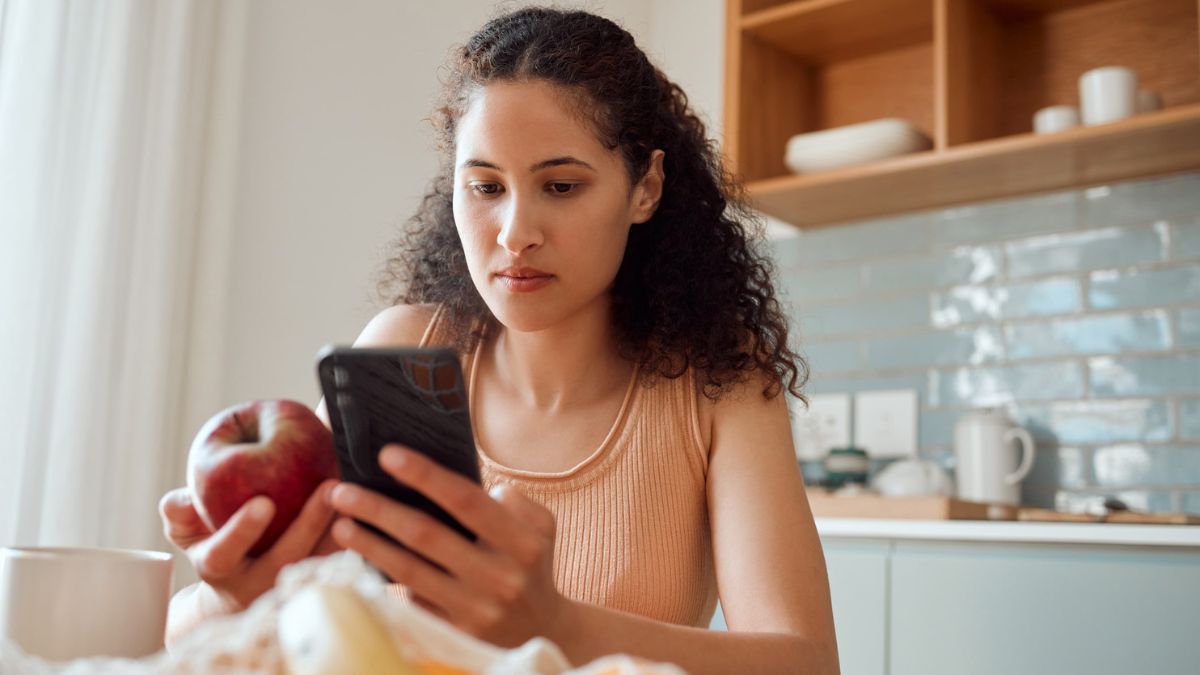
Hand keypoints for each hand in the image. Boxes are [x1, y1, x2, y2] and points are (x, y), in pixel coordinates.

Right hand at [158, 480, 341, 610]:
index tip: (262, 503)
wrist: (240, 592)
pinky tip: (371, 497)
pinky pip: (344, 556)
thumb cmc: (214, 546)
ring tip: (358, 491)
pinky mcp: (325, 579)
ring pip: (324, 559)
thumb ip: (180, 513)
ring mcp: (294, 583)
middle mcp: (259, 582)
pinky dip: (358, 529)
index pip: (227, 552)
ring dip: (343, 527)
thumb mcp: (188, 532)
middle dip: (309, 522)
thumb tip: (180, 498)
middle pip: (288, 556)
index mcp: (220, 567)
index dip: (243, 530)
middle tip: (329, 487)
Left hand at [327, 445, 565, 647]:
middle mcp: (500, 577)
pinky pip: (410, 600)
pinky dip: (383, 579)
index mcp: (522, 542)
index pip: (465, 500)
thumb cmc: (531, 564)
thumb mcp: (540, 526)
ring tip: (340, 524)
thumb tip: (459, 485)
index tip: (386, 454)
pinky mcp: (455, 634)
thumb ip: (510, 500)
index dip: (425, 475)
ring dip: (369, 545)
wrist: (543, 631)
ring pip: (409, 571)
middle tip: (342, 491)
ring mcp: (476, 610)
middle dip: (379, 509)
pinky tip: (359, 561)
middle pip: (426, 535)